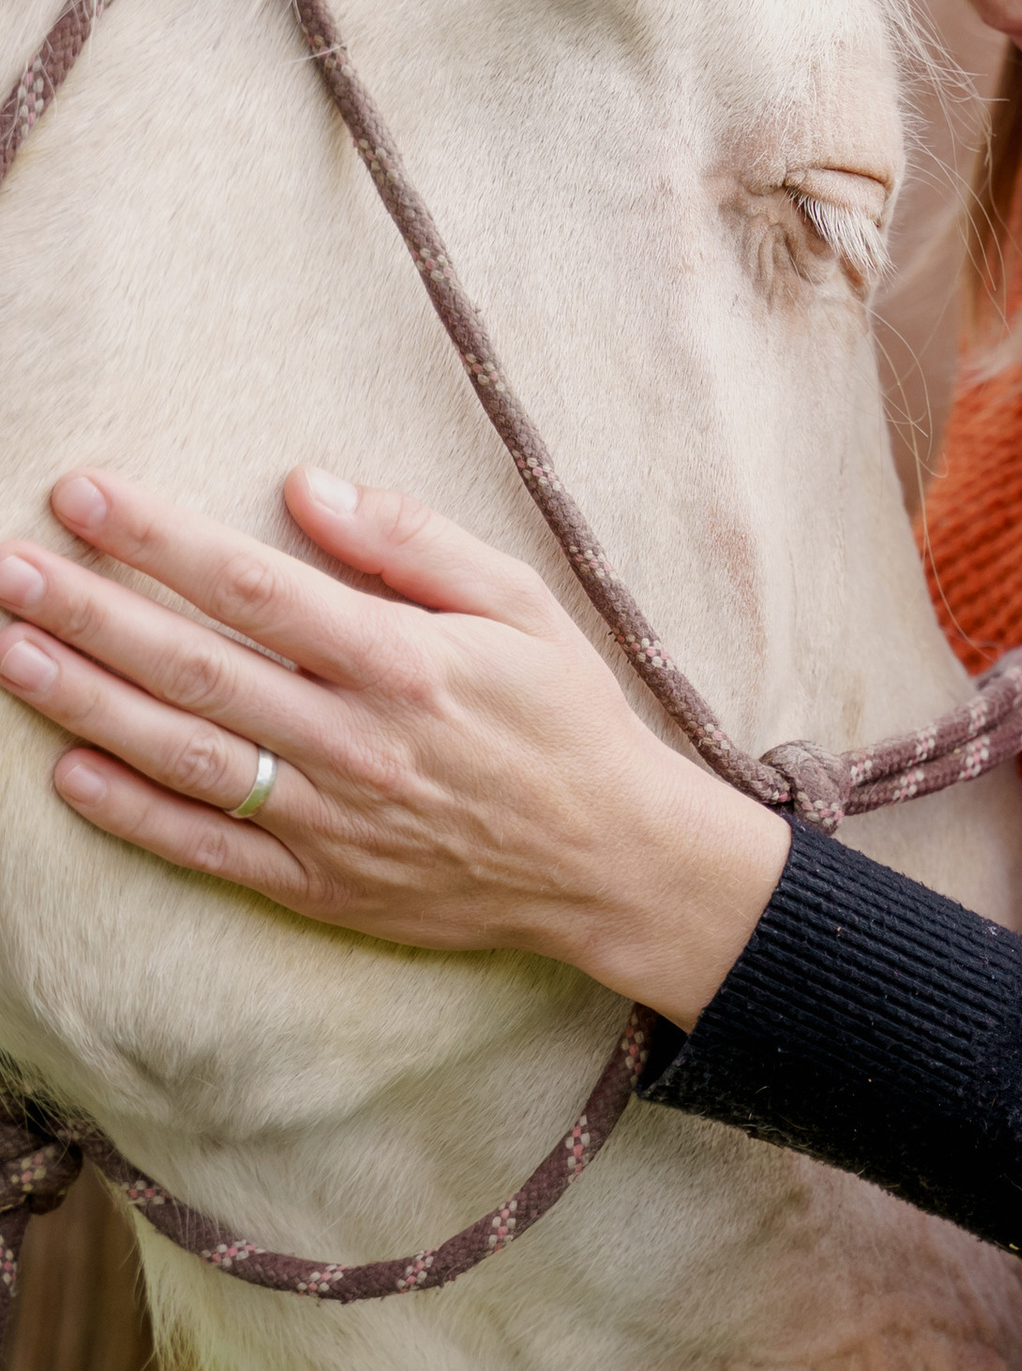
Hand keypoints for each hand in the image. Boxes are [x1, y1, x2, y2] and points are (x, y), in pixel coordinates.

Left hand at [0, 467, 787, 1026]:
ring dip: (84, 701)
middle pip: (194, 666)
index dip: (161, 539)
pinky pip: (209, 849)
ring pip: (183, 754)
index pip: (254, 587)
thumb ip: (412, 542)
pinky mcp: (321, 886)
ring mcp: (330, 820)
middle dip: (88, 610)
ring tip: (8, 649)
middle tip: (4, 567)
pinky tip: (70, 773)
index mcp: (403, 661)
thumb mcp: (520, 603)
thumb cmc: (567, 718)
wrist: (612, 861)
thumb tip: (304, 485)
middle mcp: (354, 741)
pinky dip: (136, 814)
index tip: (83, 494)